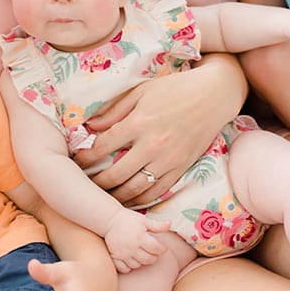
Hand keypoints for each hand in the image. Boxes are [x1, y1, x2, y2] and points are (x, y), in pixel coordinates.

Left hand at [77, 57, 243, 206]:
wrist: (214, 96)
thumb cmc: (175, 89)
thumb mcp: (141, 91)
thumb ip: (114, 110)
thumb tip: (89, 126)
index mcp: (139, 122)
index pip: (103, 147)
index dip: (85, 158)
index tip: (75, 162)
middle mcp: (153, 144)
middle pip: (116, 174)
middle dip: (96, 183)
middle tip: (83, 185)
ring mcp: (168, 160)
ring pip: (135, 189)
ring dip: (115, 197)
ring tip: (101, 197)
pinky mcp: (181, 168)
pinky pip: (157, 192)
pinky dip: (139, 200)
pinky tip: (127, 200)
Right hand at [104, 208, 169, 272]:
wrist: (109, 220)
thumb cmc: (128, 219)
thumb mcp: (144, 220)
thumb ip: (157, 225)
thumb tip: (170, 224)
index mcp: (141, 237)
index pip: (157, 249)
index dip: (162, 249)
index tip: (161, 247)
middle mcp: (132, 247)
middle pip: (149, 260)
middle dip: (153, 256)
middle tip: (152, 252)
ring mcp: (123, 254)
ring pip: (137, 265)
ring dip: (142, 262)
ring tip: (141, 255)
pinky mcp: (115, 257)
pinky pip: (125, 269)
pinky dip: (129, 267)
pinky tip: (131, 260)